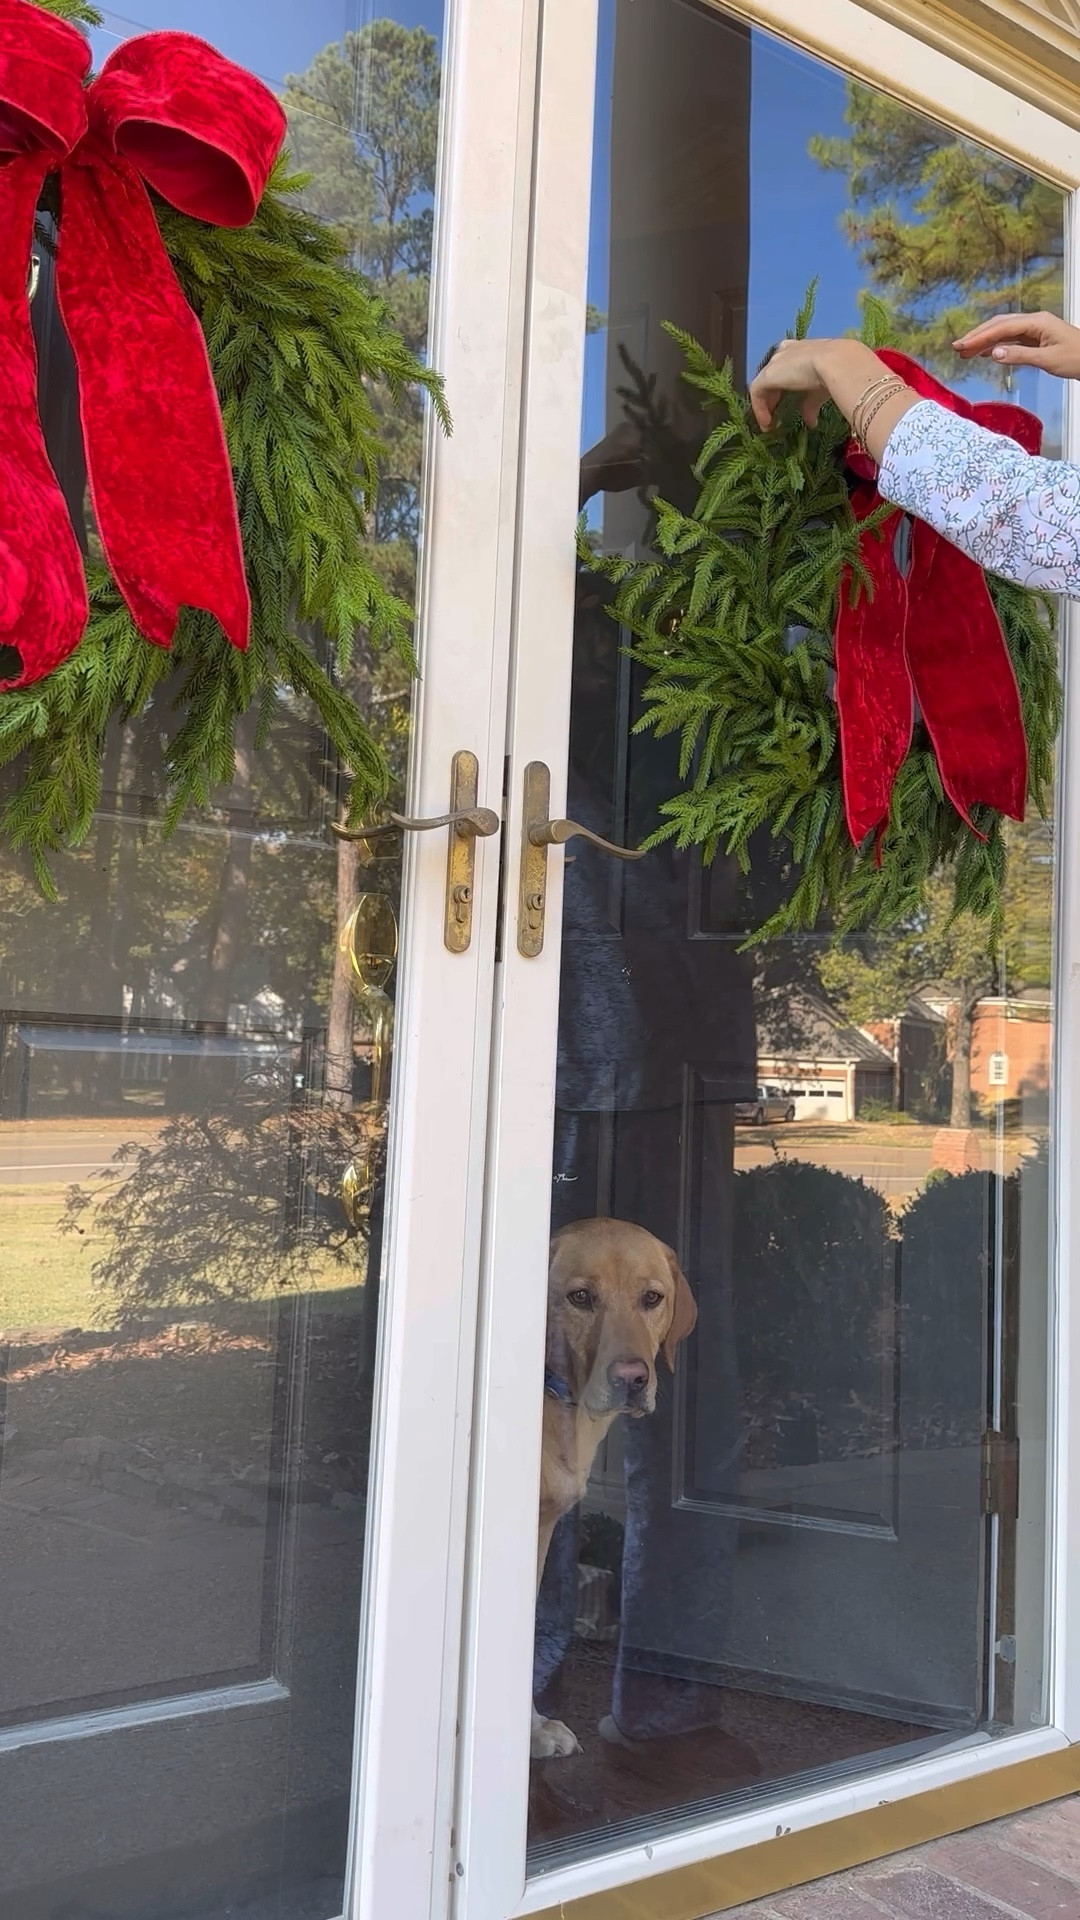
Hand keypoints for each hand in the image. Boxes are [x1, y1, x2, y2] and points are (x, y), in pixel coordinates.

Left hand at [748, 338, 837, 429]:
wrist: (835, 363)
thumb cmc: (833, 372)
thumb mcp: (820, 390)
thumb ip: (811, 405)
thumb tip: (811, 422)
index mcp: (798, 350)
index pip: (785, 368)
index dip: (782, 387)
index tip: (785, 404)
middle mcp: (784, 352)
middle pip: (772, 376)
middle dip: (772, 397)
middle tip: (775, 417)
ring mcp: (774, 363)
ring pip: (763, 385)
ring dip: (764, 406)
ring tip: (769, 424)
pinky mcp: (767, 375)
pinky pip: (757, 393)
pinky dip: (759, 409)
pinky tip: (767, 423)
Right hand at [953, 311, 1079, 379]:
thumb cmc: (1077, 358)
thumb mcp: (1048, 360)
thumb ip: (1020, 356)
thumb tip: (994, 354)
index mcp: (1037, 322)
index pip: (1002, 327)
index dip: (980, 336)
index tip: (962, 345)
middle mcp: (1034, 322)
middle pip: (1000, 325)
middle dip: (977, 336)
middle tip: (957, 348)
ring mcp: (1035, 329)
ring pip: (1004, 331)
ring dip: (984, 341)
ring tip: (965, 352)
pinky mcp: (1036, 339)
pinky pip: (1011, 339)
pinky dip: (996, 345)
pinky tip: (985, 352)